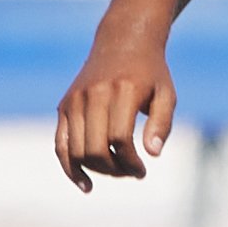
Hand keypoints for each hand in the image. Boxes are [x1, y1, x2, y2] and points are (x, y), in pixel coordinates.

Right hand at [54, 33, 175, 191]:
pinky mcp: (64, 106)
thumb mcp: (166, 94)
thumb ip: (162, 124)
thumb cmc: (150, 72)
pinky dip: (70, 167)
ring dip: (96, 171)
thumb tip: (152, 154)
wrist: (123, 41)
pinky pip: (60, 144)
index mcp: (121, 91)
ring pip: (76, 150)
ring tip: (116, 173)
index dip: (131, 163)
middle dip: (114, 170)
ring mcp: (74, 100)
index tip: (142, 171)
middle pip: (95, 148)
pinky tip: (86, 184)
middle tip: (132, 173)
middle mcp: (94, 95)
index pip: (120, 139)